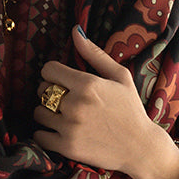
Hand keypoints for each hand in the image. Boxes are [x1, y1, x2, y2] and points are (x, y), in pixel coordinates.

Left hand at [34, 26, 178, 178]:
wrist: (140, 147)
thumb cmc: (131, 109)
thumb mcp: (120, 76)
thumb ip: (95, 53)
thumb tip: (75, 31)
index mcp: (87, 84)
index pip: (48, 70)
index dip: (53, 73)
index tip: (62, 80)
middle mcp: (75, 104)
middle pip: (42, 90)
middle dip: (51, 93)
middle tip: (66, 100)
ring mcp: (69, 127)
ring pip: (38, 113)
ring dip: (47, 113)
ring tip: (64, 116)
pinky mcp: (66, 147)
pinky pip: (39, 136)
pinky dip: (45, 134)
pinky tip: (59, 131)